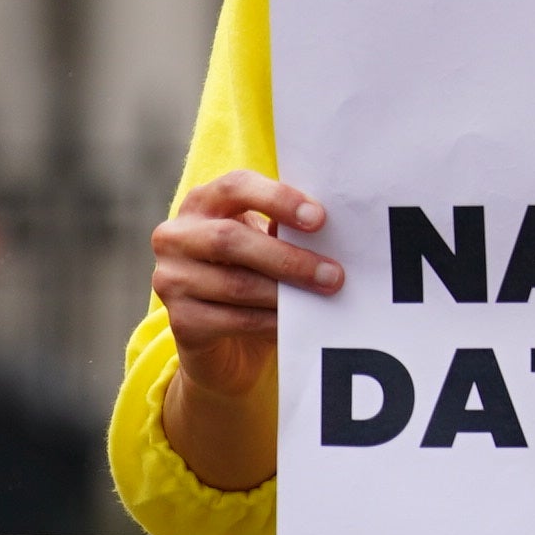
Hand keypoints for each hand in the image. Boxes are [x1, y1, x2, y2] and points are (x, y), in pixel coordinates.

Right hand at [148, 170, 337, 493]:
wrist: (233, 349)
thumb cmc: (274, 284)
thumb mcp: (286, 254)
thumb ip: (304, 233)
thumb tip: (365, 223)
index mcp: (208, 204)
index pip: (235, 186)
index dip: (277, 199)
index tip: (321, 217)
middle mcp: (179, 236)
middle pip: (232, 238)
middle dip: (290, 256)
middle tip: (337, 273)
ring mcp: (169, 280)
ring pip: (228, 281)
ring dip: (283, 291)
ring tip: (329, 297)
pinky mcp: (176, 324)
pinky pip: (219, 319)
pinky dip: (262, 322)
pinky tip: (293, 325)